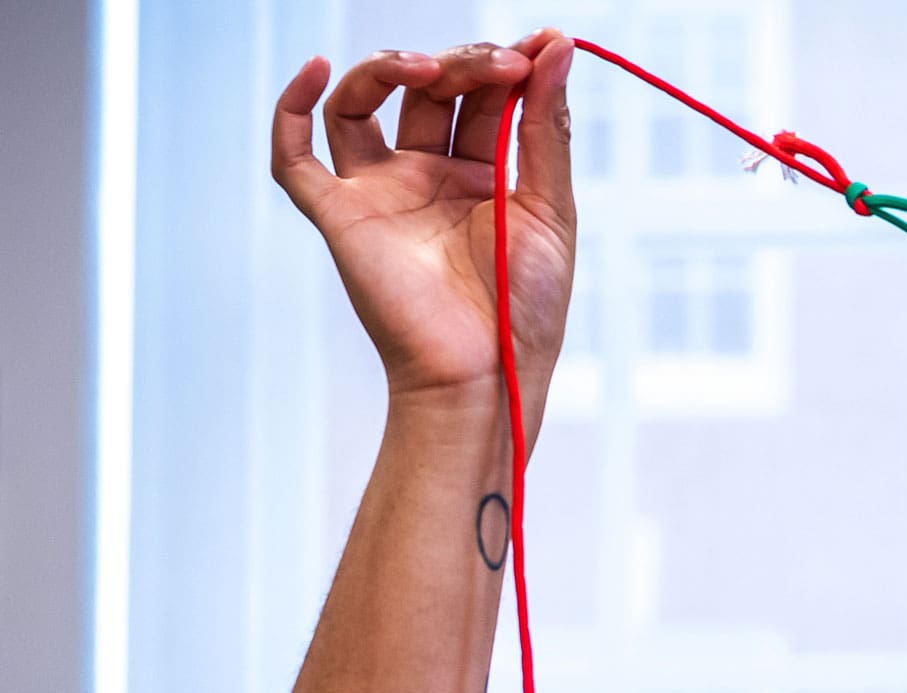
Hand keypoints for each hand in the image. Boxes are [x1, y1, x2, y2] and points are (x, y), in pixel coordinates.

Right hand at [270, 31, 575, 435]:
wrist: (486, 374)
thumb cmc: (525, 308)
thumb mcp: (551, 208)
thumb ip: (547, 128)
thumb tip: (556, 45)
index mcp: (482, 176)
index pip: (482, 96)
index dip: (505, 65)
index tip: (538, 47)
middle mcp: (427, 177)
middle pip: (428, 89)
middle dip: (465, 64)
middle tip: (501, 63)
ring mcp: (381, 193)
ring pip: (364, 102)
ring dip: (393, 68)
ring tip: (433, 66)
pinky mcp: (341, 217)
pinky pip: (295, 157)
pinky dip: (292, 108)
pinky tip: (314, 68)